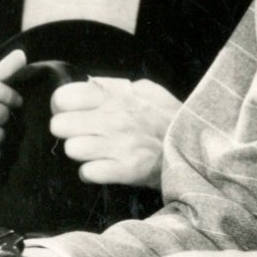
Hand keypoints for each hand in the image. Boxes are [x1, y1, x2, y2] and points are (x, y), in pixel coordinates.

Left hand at [48, 75, 182, 188]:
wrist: (197, 146)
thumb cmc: (168, 118)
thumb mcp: (147, 91)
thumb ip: (116, 87)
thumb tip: (90, 83)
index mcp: (115, 97)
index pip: (63, 98)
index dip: (62, 108)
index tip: (71, 113)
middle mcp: (113, 118)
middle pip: (59, 125)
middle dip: (68, 132)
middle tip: (83, 135)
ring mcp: (118, 144)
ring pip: (71, 149)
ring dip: (80, 153)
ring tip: (96, 151)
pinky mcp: (125, 169)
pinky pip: (87, 172)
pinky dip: (92, 173)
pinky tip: (103, 167)